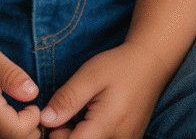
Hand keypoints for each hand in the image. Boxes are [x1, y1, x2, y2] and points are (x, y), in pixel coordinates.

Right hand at [0, 36, 41, 138]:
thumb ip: (12, 75)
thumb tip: (33, 93)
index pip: (16, 132)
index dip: (32, 121)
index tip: (32, 104)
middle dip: (28, 134)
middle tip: (30, 113)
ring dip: (15, 138)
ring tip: (20, 119)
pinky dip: (2, 138)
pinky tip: (6, 124)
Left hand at [39, 42, 169, 138]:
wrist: (150, 64)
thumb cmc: (119, 66)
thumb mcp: (90, 75)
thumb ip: (67, 99)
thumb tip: (45, 120)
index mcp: (108, 124)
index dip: (58, 136)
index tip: (52, 120)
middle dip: (67, 136)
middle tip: (62, 113)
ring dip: (79, 136)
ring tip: (76, 114)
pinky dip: (91, 134)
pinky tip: (88, 119)